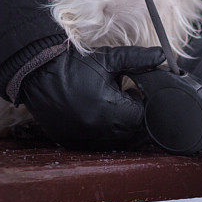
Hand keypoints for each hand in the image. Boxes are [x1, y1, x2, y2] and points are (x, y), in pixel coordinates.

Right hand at [18, 44, 164, 149]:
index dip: (141, 104)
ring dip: (118, 128)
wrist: (38, 73)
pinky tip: (95, 115)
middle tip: (123, 98)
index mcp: (110, 109)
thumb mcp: (110, 58)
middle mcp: (98, 129)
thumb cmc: (75, 65)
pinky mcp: (71, 142)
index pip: (141, 117)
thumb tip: (162, 56)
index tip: (133, 91)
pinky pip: (95, 146)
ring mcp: (83, 139)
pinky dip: (100, 135)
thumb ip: (139, 58)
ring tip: (110, 106)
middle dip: (132, 117)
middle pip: (130, 133)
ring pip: (113, 143)